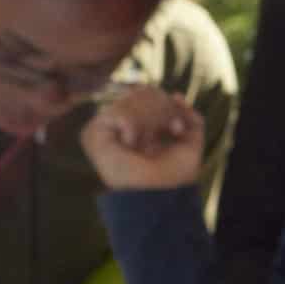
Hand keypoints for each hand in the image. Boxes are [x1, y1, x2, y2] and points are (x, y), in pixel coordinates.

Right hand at [81, 87, 204, 190]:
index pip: (150, 92)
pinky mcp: (92, 133)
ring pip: (130, 99)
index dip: (168, 107)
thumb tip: (176, 95)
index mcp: (141, 123)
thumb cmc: (174, 175)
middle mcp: (122, 123)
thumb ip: (191, 118)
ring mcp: (106, 127)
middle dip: (160, 114)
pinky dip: (132, 127)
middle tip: (158, 138)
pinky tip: (130, 144)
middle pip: (142, 91)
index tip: (176, 129)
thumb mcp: (192, 142)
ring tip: (143, 144)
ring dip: (146, 123)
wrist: (158, 192)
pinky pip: (118, 112)